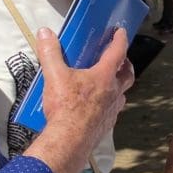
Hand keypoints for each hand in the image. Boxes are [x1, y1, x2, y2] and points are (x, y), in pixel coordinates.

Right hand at [28, 27, 134, 172]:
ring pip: (122, 94)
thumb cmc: (65, 107)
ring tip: (108, 83)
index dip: (120, 40)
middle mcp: (114, 92)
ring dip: (118, 86)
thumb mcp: (54, 76)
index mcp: (104, 76)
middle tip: (120, 60)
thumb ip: (50, 53)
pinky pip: (112, 110)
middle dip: (125, 65)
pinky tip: (98, 106)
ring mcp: (112, 109)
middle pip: (127, 75)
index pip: (118, 52)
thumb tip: (45, 33)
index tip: (121, 32)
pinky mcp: (107, 124)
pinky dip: (109, 104)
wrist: (69, 141)